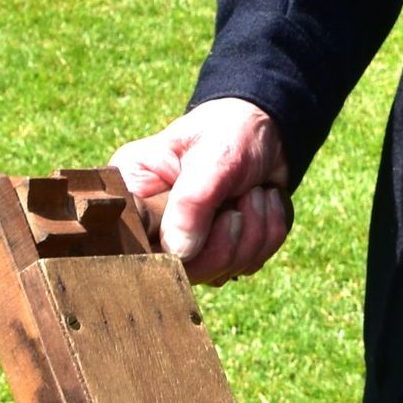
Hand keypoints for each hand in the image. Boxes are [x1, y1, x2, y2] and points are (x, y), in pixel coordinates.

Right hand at [112, 99, 291, 283]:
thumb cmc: (230, 132)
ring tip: (255, 192)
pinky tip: (264, 202)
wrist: (268, 131)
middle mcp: (154, 226)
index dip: (174, 245)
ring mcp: (187, 244)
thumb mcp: (212, 156)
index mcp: (133, 194)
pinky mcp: (218, 252)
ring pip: (220, 271)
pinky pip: (248, 264)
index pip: (134, 244)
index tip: (210, 214)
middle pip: (183, 269)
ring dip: (254, 231)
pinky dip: (267, 233)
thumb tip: (179, 253)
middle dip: (228, 237)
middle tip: (245, 196)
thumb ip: (192, 202)